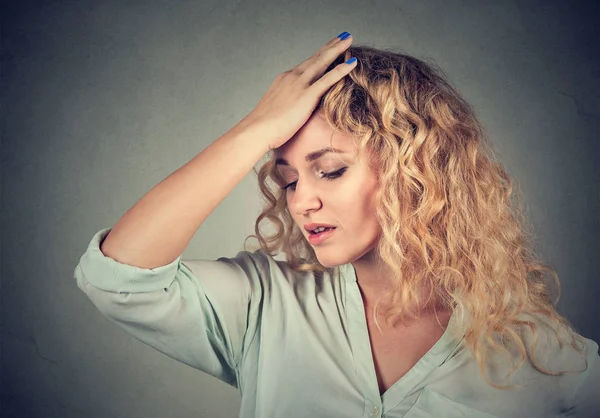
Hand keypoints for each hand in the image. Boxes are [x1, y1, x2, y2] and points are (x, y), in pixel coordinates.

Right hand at [241, 33, 356, 149]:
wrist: (257, 130)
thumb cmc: (263, 127)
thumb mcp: (276, 109)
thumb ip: (287, 103)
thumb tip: (291, 109)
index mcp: (285, 79)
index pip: (306, 64)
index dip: (319, 54)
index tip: (329, 47)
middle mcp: (292, 76)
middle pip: (316, 57)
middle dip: (330, 46)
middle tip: (344, 36)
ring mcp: (300, 84)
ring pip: (322, 61)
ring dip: (338, 49)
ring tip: (350, 39)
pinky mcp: (307, 95)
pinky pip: (328, 79)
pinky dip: (342, 69)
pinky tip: (353, 62)